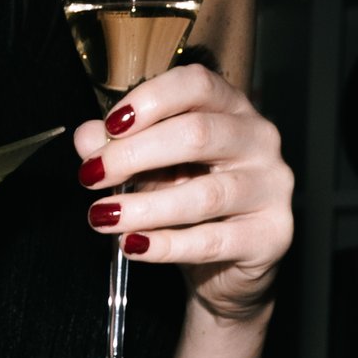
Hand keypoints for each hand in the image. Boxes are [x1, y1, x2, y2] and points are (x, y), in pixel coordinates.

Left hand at [74, 64, 291, 326]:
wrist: (228, 272)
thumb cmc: (193, 211)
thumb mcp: (152, 172)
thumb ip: (122, 151)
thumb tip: (86, 138)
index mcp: (232, 110)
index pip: (196, 85)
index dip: (151, 100)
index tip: (109, 127)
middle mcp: (259, 140)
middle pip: (198, 134)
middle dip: (136, 154)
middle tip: (93, 175)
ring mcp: (270, 188)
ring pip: (204, 194)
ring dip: (145, 207)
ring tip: (104, 216)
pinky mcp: (271, 236)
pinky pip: (210, 241)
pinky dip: (165, 246)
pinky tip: (133, 245)